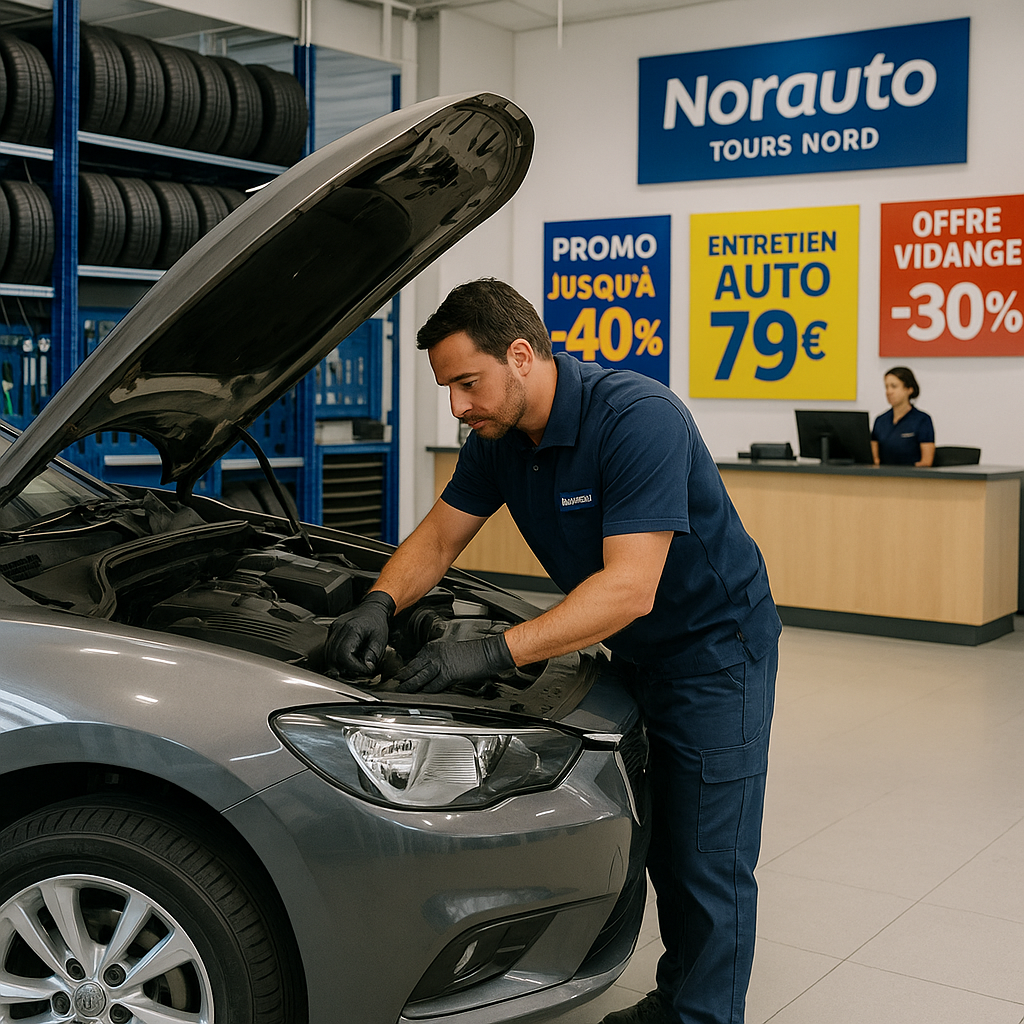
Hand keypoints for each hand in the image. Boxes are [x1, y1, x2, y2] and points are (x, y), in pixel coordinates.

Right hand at [326, 591, 395, 676]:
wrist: (372, 608)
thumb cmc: (377, 622)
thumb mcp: (380, 639)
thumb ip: (373, 654)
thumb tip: (366, 668)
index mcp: (352, 629)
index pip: (344, 654)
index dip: (353, 666)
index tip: (364, 669)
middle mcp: (339, 628)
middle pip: (332, 656)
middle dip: (344, 668)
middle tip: (357, 671)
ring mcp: (334, 629)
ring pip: (327, 654)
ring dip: (337, 664)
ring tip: (352, 666)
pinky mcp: (332, 631)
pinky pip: (328, 648)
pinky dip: (335, 658)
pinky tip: (346, 659)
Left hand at [391, 633, 514, 693]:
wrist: (487, 652)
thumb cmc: (473, 654)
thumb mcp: (450, 653)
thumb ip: (437, 661)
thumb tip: (430, 673)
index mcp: (434, 648)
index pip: (414, 660)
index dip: (406, 669)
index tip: (399, 676)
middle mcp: (435, 654)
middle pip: (413, 668)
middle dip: (402, 677)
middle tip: (393, 685)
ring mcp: (440, 663)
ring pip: (419, 677)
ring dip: (409, 686)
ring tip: (400, 692)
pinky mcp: (448, 673)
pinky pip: (433, 685)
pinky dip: (425, 691)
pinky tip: (419, 696)